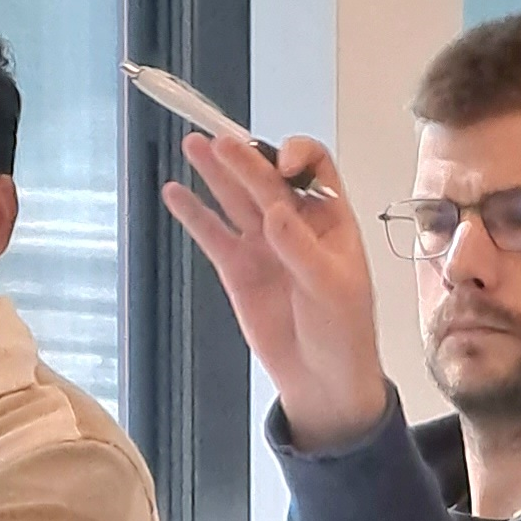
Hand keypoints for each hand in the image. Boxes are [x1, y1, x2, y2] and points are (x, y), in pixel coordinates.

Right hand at [160, 129, 387, 447]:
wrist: (323, 378)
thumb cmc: (344, 332)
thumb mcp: (332, 288)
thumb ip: (301, 249)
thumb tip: (276, 212)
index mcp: (330, 220)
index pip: (314, 168)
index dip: (297, 156)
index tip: (280, 163)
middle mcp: (295, 224)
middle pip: (265, 177)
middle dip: (243, 158)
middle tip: (220, 142)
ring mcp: (264, 244)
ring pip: (235, 198)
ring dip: (215, 171)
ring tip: (194, 146)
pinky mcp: (238, 268)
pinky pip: (212, 233)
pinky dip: (193, 213)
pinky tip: (176, 194)